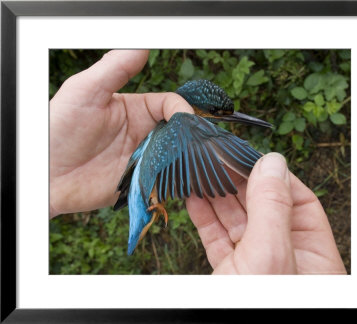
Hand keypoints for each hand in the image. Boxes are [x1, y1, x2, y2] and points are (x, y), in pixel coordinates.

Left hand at [50, 50, 192, 216]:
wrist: (47, 175)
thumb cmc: (61, 129)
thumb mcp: (86, 90)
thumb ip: (115, 68)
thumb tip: (144, 46)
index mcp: (136, 109)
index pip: (170, 104)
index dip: (181, 110)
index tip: (185, 121)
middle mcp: (144, 133)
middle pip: (179, 130)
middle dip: (188, 135)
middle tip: (194, 144)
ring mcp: (144, 158)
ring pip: (176, 155)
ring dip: (184, 158)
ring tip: (192, 163)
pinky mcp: (142, 181)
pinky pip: (166, 179)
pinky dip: (176, 178)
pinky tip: (181, 178)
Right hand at [186, 152, 345, 273]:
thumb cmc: (258, 307)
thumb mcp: (270, 256)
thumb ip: (271, 207)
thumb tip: (272, 162)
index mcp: (312, 256)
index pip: (297, 201)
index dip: (273, 176)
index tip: (249, 156)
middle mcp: (285, 258)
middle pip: (264, 207)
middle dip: (239, 181)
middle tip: (217, 157)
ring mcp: (256, 266)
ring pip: (238, 222)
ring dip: (218, 196)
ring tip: (201, 173)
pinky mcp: (229, 274)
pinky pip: (218, 239)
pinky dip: (205, 218)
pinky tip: (194, 199)